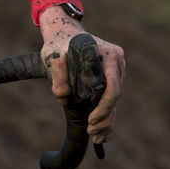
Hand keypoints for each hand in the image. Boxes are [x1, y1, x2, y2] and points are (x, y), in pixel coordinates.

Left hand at [39, 5, 124, 144]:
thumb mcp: (53, 56)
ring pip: (114, 99)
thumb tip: (62, 98)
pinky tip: (103, 130)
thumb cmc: (58, 42)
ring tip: (97, 137)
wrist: (62, 30)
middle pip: (115, 96)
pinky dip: (107, 112)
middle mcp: (116, 60)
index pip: (112, 87)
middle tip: (93, 135)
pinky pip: (111, 95)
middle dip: (105, 118)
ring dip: (107, 119)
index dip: (104, 107)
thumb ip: (57, 74)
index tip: (91, 120)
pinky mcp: (112, 73)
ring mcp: (116, 67)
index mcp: (108, 54)